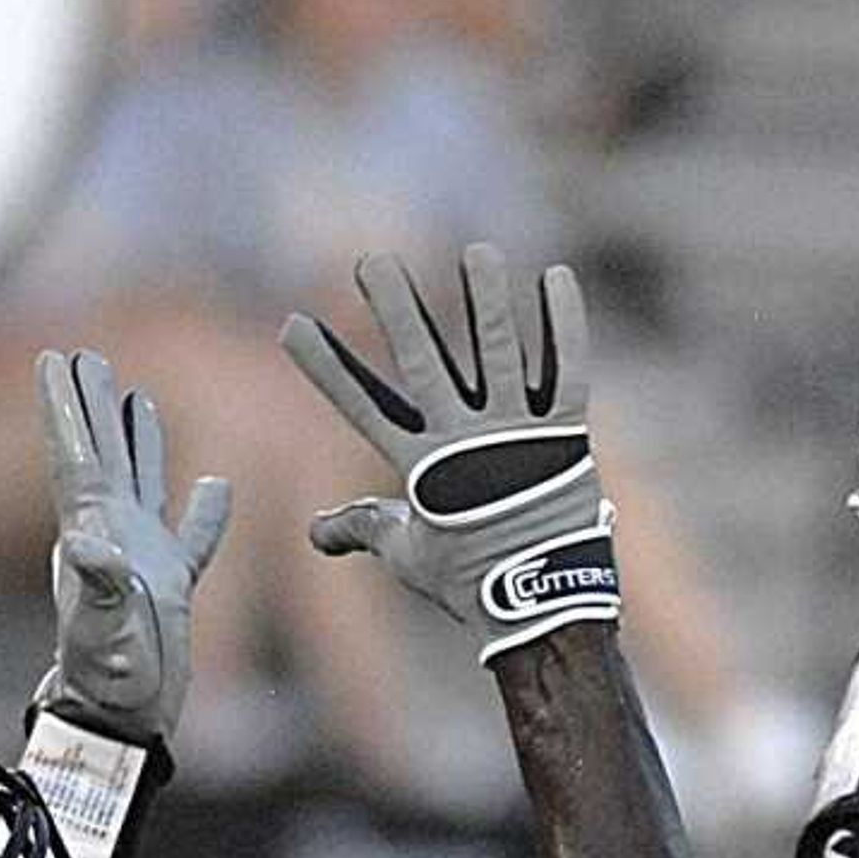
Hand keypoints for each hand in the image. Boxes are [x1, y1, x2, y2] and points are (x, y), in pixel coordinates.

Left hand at [33, 349, 231, 746]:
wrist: (125, 723)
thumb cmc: (112, 680)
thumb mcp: (103, 627)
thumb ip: (99, 583)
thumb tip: (91, 541)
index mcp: (94, 535)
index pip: (78, 457)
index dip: (68, 409)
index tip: (56, 360)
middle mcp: (112, 538)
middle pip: (101, 456)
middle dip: (92, 407)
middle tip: (85, 356)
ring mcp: (140, 560)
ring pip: (138, 484)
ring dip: (134, 441)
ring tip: (133, 397)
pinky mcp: (169, 586)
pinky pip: (187, 535)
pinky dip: (199, 508)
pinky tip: (213, 485)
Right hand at [282, 245, 622, 663]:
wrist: (544, 605)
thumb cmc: (471, 579)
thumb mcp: (407, 552)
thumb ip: (363, 527)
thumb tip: (316, 532)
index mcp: (421, 466)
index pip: (362, 405)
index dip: (327, 367)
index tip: (291, 325)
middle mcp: (465, 441)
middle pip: (423, 362)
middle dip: (395, 310)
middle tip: (373, 262)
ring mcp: (518, 434)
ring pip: (497, 351)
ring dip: (484, 299)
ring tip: (475, 253)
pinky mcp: (566, 433)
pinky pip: (567, 367)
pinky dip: (563, 323)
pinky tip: (555, 276)